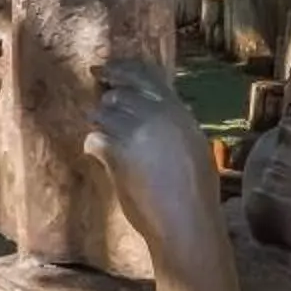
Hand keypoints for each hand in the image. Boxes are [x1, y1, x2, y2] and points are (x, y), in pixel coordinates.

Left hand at [82, 60, 218, 247]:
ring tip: (110, 145)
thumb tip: (153, 113)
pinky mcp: (116, 151)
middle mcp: (156, 113)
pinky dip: (95, 148)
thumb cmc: (195, 192)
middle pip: (118, 94)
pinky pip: (94, 139)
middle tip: (105, 117)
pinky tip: (102, 158)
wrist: (185, 220)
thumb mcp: (193, 146)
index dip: (120, 70)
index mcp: (178, 111)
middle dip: (108, 105)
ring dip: (101, 128)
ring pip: (103, 115)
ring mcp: (135, 130)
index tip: (103, 69)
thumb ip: (172, 124)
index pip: (145, 76)